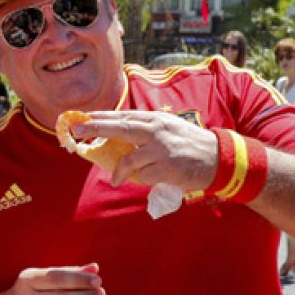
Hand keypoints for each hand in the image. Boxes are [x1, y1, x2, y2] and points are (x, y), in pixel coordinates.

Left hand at [69, 110, 219, 190]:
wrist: (218, 158)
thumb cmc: (190, 144)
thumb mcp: (169, 128)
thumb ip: (146, 130)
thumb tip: (117, 135)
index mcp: (156, 119)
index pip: (123, 115)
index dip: (101, 117)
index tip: (82, 117)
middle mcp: (157, 130)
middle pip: (120, 127)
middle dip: (96, 127)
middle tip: (76, 129)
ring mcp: (161, 149)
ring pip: (129, 159)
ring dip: (119, 171)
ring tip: (116, 179)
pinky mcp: (166, 167)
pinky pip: (143, 176)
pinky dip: (142, 180)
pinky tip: (149, 179)